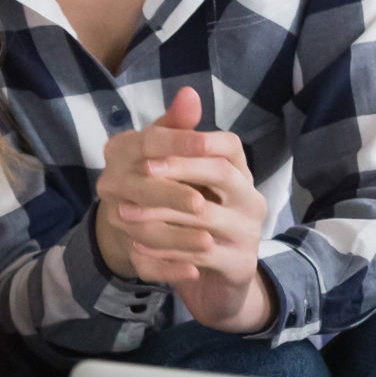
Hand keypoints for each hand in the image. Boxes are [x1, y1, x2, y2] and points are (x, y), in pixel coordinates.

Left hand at [95, 86, 276, 334]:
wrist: (218, 284)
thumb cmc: (198, 222)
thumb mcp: (186, 179)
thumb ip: (181, 139)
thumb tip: (188, 92)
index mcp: (241, 174)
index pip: (230, 146)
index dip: (194, 143)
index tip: (152, 149)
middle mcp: (252, 199)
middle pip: (224, 175)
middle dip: (179, 172)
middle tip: (140, 174)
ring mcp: (249, 233)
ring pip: (205, 218)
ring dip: (161, 215)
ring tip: (123, 213)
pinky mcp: (239, 266)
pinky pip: (201, 256)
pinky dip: (166, 252)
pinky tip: (137, 246)